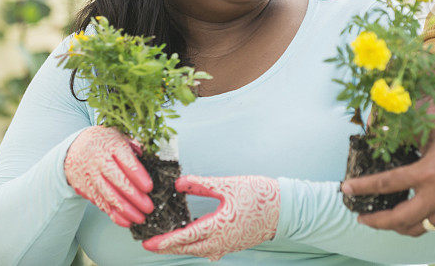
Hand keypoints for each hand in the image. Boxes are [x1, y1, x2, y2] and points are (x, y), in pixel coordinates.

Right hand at [64, 126, 154, 226]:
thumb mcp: (119, 136)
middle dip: (135, 197)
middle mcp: (99, 161)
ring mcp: (91, 175)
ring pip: (109, 195)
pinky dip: (113, 214)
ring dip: (126, 210)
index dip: (138, 176)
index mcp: (112, 145)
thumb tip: (151, 158)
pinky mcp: (85, 188)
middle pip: (118, 181)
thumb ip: (135, 147)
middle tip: (149, 208)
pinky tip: (126, 221)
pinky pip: (100, 203)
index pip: (127, 162)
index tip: (149, 188)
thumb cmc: (104, 142)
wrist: (74, 147)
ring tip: (140, 218)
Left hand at [142, 175, 279, 260]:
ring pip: (198, 251)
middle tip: (150, 244)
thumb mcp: (228, 185)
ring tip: (166, 243)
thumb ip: (202, 184)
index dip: (165, 241)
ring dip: (181, 248)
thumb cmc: (259, 195)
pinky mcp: (234, 244)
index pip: (185, 237)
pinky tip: (192, 243)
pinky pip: (210, 251)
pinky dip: (196, 247)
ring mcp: (228, 245)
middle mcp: (221, 241)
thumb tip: (179, 183)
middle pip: (188, 249)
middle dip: (168, 247)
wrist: (286, 209)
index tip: (148, 243)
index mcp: (218, 226)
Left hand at [341, 114, 434, 236]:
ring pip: (416, 229)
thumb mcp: (432, 128)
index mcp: (425, 172)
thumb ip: (410, 135)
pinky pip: (433, 223)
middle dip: (375, 222)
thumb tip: (389, 133)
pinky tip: (410, 214)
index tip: (345, 189)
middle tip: (361, 217)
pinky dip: (417, 222)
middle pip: (398, 220)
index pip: (386, 184)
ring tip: (383, 221)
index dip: (363, 187)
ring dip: (396, 228)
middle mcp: (434, 195)